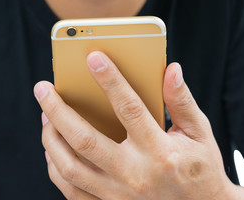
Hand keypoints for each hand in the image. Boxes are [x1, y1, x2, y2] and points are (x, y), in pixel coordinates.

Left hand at [34, 51, 235, 199]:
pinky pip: (71, 190)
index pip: (129, 108)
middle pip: (85, 139)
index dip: (110, 80)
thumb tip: (171, 69)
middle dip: (58, 110)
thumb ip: (182, 101)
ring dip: (51, 138)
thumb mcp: (200, 133)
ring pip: (70, 167)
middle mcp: (134, 175)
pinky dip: (56, 168)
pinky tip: (52, 149)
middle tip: (42, 88)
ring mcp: (117, 195)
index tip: (92, 57)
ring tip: (44, 115)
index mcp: (160, 151)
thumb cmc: (200, 168)